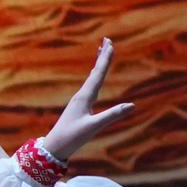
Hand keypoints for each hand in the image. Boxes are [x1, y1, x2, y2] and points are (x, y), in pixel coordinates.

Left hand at [42, 38, 134, 162]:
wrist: (54, 146)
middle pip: (94, 71)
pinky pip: (89, 86)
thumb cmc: (72, 137)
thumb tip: (132, 105)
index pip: (97, 74)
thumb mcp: (93, 126)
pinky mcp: (79, 106)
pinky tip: (93, 76)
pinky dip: (94, 76)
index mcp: (84, 97)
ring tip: (102, 51)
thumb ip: (112, 115)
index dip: (105, 59)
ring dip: (98, 64)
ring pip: (91, 77)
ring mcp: (79, 100)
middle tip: (107, 39)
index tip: (110, 45)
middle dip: (101, 56)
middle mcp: (81, 95)